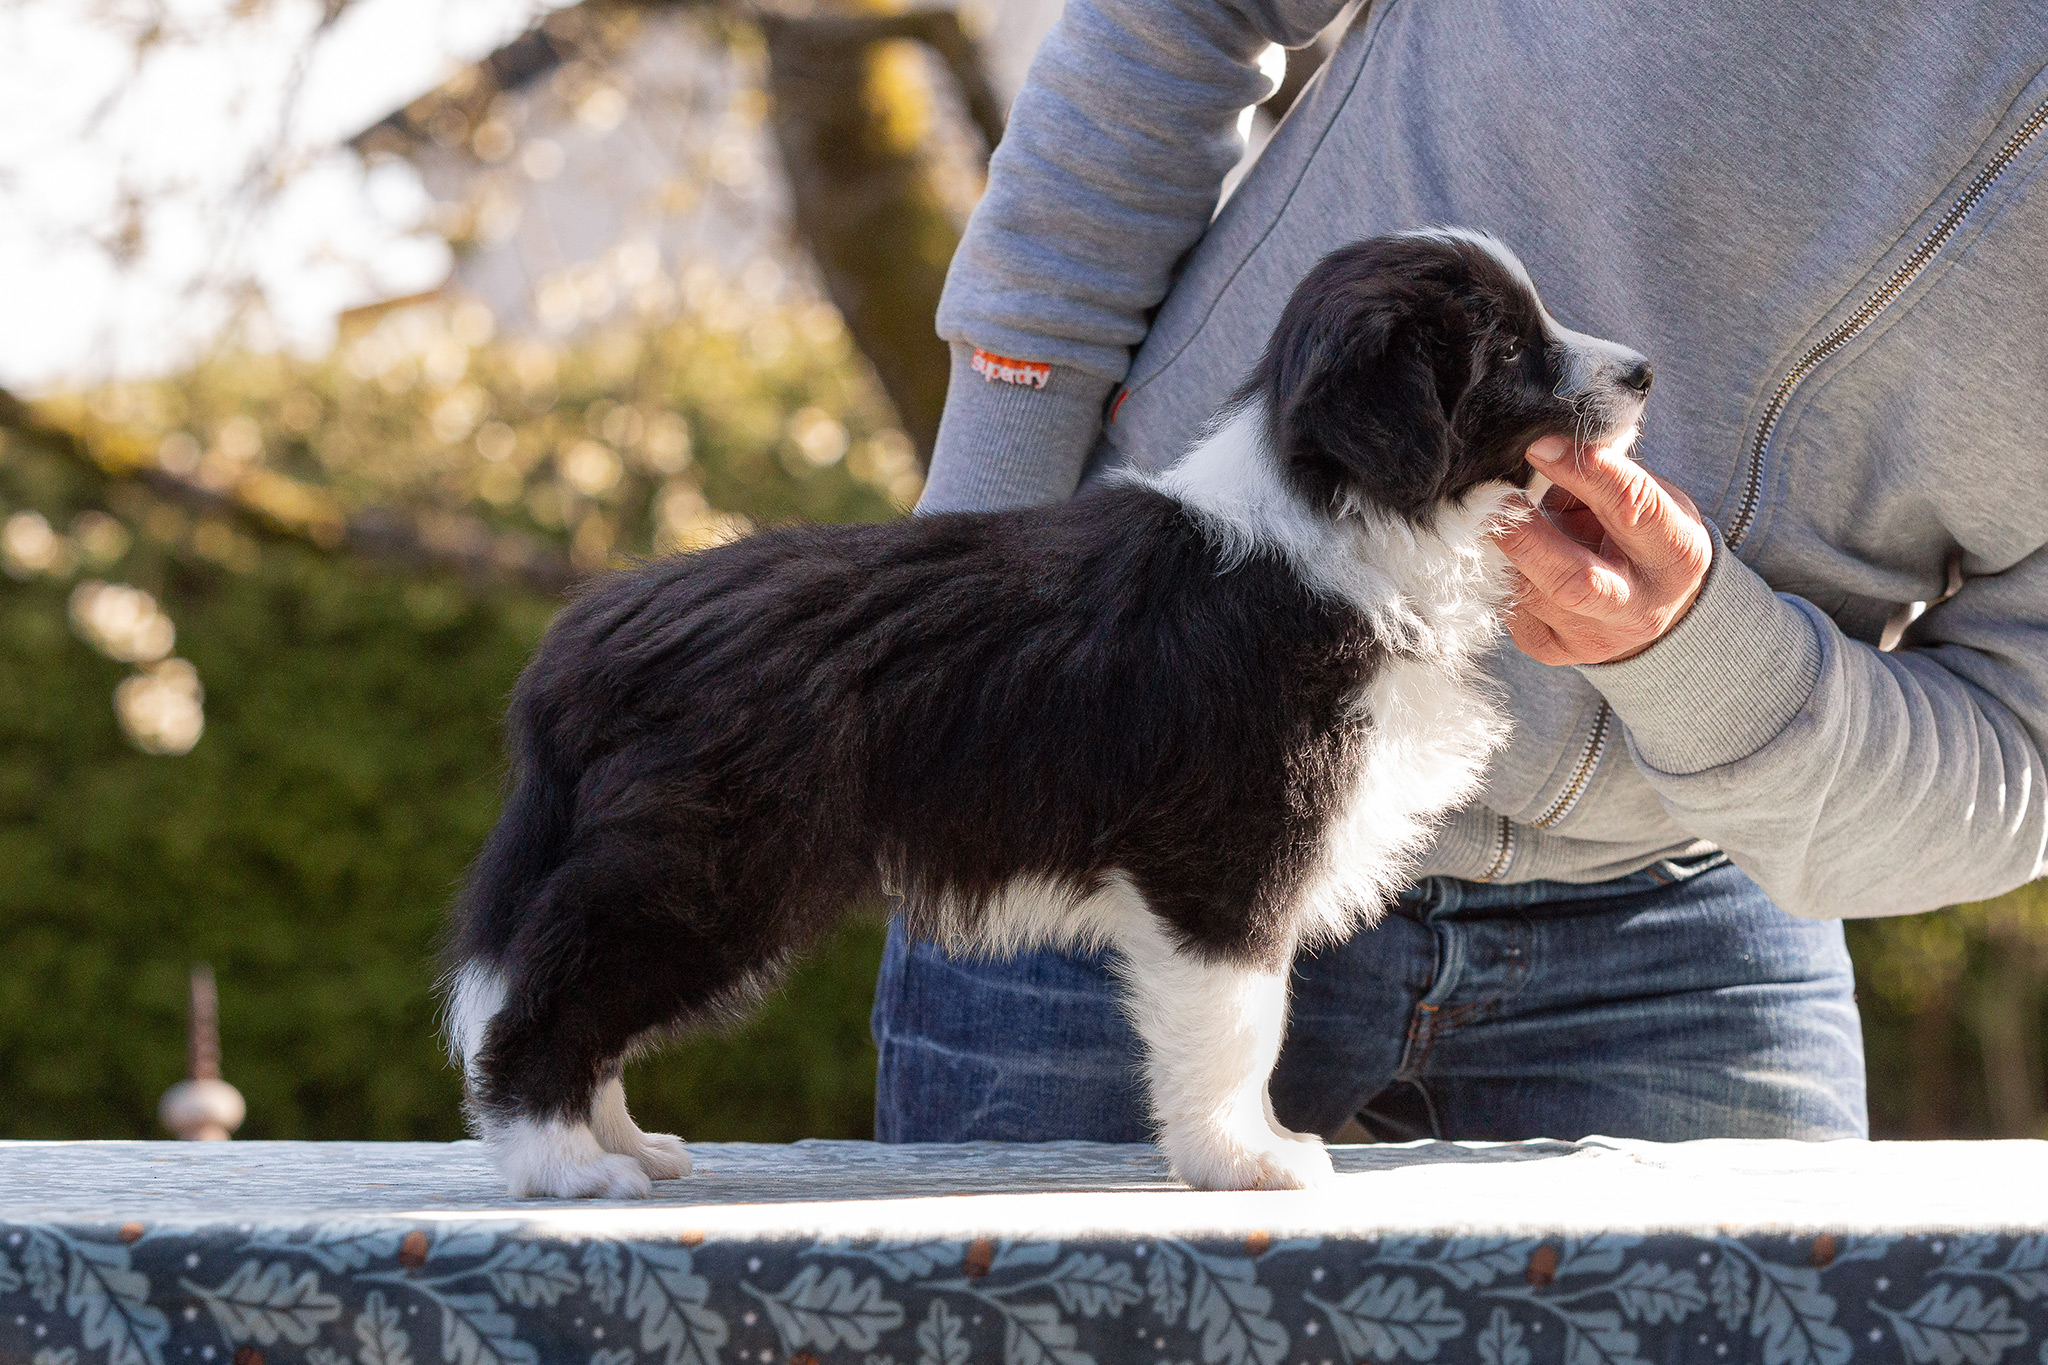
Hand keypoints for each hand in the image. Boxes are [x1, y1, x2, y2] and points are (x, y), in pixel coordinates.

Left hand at [1495, 436, 1712, 664]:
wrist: (1653, 606)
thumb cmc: (1644, 534)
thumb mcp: (1649, 496)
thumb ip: (1603, 477)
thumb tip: (1538, 450)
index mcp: (1676, 555)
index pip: (1632, 509)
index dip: (1585, 473)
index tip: (1540, 444)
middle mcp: (1638, 606)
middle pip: (1574, 580)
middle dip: (1526, 536)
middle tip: (1492, 498)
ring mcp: (1593, 638)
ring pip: (1529, 596)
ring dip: (1502, 552)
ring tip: (1491, 518)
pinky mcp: (1553, 650)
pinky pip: (1511, 610)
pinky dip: (1499, 574)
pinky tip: (1504, 555)